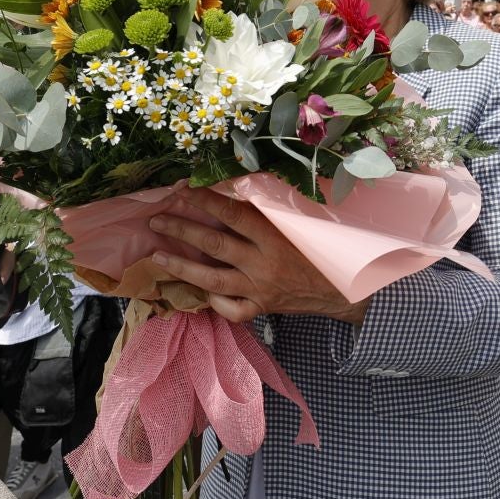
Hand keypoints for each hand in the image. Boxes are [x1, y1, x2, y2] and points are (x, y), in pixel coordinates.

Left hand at [147, 184, 366, 325]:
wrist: (343, 289)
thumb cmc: (320, 249)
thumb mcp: (300, 223)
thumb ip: (270, 212)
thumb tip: (233, 189)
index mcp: (275, 236)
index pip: (233, 214)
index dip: (205, 201)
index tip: (182, 190)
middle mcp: (263, 263)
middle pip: (214, 244)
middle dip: (182, 230)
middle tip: (157, 221)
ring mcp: (259, 289)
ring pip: (212, 279)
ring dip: (182, 266)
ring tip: (158, 256)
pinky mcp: (260, 309)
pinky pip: (230, 309)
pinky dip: (213, 301)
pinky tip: (200, 291)